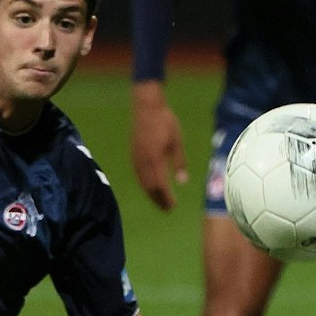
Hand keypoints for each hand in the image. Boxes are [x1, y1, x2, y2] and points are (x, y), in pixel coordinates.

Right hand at [131, 80, 186, 211]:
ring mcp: (136, 156)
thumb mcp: (177, 141)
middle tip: (167, 209)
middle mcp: (143, 160)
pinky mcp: (133, 153)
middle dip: (158, 199)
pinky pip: (137, 174)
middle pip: (150, 186)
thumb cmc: (166, 122)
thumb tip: (182, 182)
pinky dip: (144, 184)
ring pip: (142, 181)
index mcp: (155, 157)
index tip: (173, 206)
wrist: (146, 106)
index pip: (160, 184)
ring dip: (150, 194)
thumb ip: (179, 162)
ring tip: (159, 203)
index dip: (166, 197)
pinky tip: (150, 188)